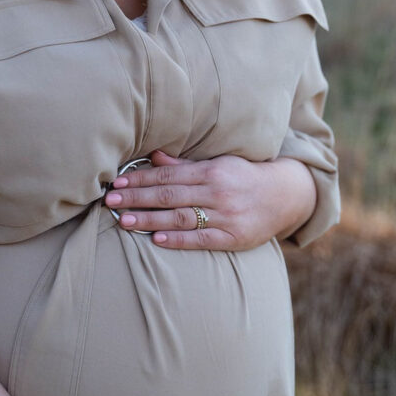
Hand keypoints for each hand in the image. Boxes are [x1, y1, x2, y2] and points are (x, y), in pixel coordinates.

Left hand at [104, 150, 316, 249]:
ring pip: (181, 217)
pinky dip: (178, 239)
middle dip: (138, 199)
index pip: (168, 174)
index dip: (141, 179)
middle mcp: (217, 191)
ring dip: (150, 220)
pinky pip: (201, 239)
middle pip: (170, 195)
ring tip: (125, 221)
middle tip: (111, 203)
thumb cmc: (243, 177)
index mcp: (211, 170)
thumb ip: (185, 163)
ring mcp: (225, 215)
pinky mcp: (233, 238)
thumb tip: (153, 155)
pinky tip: (156, 240)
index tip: (118, 184)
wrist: (285, 196)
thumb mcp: (218, 163)